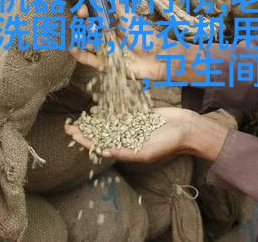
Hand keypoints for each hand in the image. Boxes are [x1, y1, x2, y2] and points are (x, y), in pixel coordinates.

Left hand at [65, 107, 228, 162]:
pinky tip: (100, 105)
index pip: (101, 145)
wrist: (187, 128)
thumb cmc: (169, 143)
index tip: (72, 134)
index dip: (86, 140)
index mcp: (127, 149)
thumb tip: (103, 152)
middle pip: (102, 133)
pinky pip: (123, 111)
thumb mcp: (145, 152)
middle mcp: (128, 137)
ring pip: (110, 122)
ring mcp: (134, 125)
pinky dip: (111, 109)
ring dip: (96, 119)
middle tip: (70, 124)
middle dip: (87, 129)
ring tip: (82, 115)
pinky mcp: (140, 114)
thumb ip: (124, 152)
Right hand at [70, 2, 177, 80]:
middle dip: (82, 22)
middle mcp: (108, 36)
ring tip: (79, 32)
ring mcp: (105, 50)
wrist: (158, 57)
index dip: (87, 11)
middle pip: (88, 28)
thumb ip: (116, 3)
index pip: (95, 16)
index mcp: (113, 24)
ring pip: (86, 43)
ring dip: (79, 37)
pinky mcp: (105, 64)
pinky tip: (73, 48)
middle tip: (82, 17)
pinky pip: (89, 59)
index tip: (83, 8)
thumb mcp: (129, 18)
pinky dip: (79, 54)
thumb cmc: (147, 36)